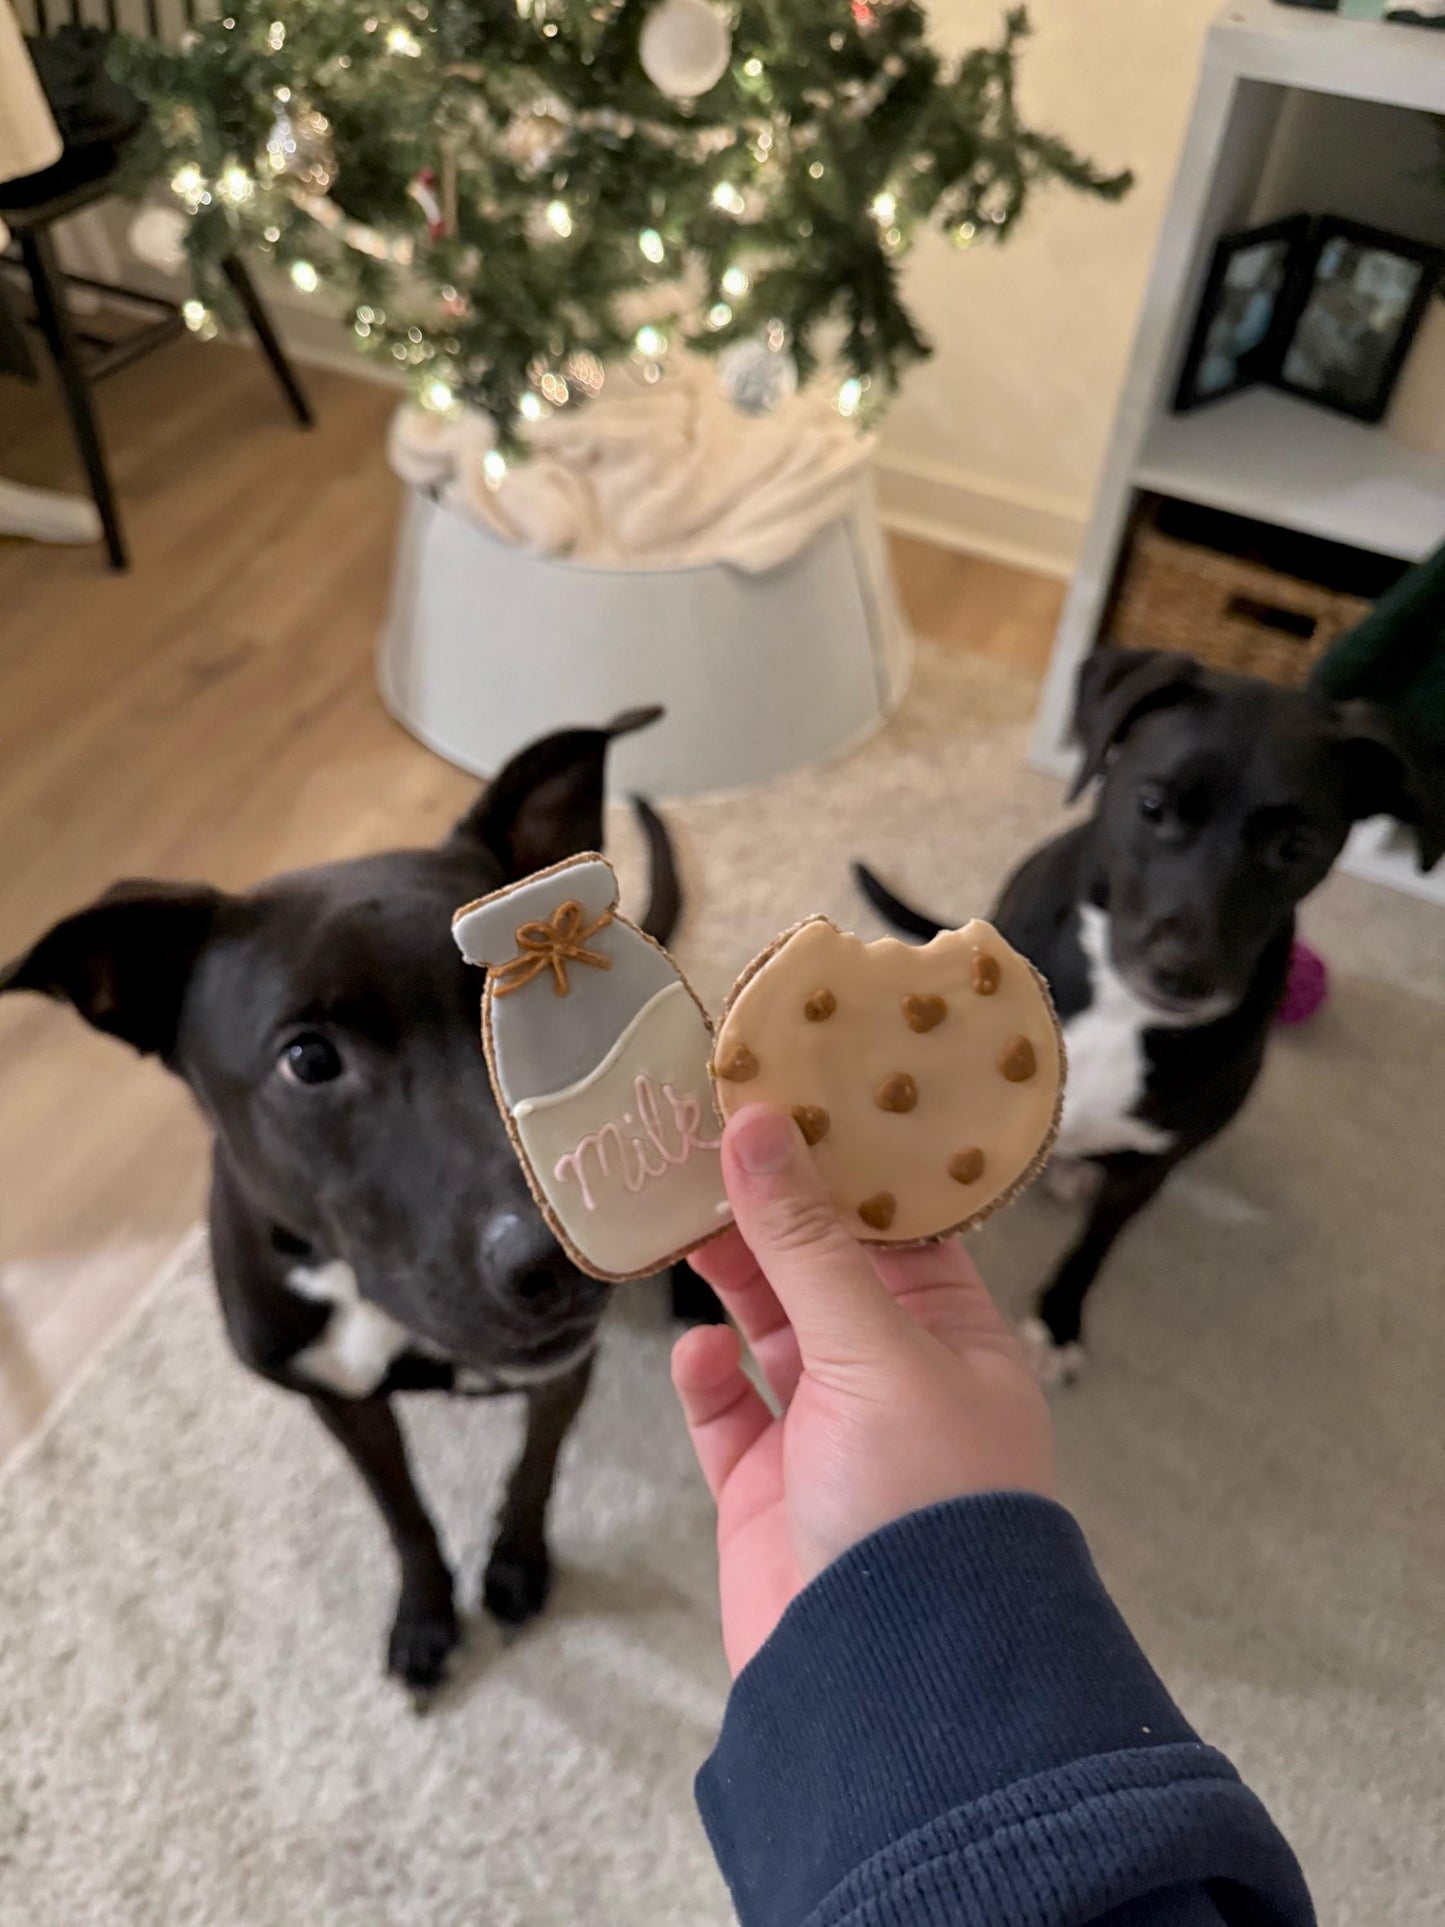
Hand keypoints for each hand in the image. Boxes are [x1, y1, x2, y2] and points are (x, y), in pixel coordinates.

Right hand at [671, 1103, 1055, 1674]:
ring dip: (727, 1278)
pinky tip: (695, 1355)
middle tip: (700, 1140)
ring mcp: (828, 1435)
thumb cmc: (924, 1508)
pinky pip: (727, 1413)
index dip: (841, 1161)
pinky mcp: (766, 1490)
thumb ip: (804, 1240)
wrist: (891, 1692)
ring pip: (767, 1328)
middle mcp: (896, 1377)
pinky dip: (706, 1379)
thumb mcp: (873, 1350)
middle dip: (767, 1209)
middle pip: (822, 1266)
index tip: (781, 1091)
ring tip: (678, 1218)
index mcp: (956, 1337)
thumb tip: (756, 1121)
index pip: (898, 1224)